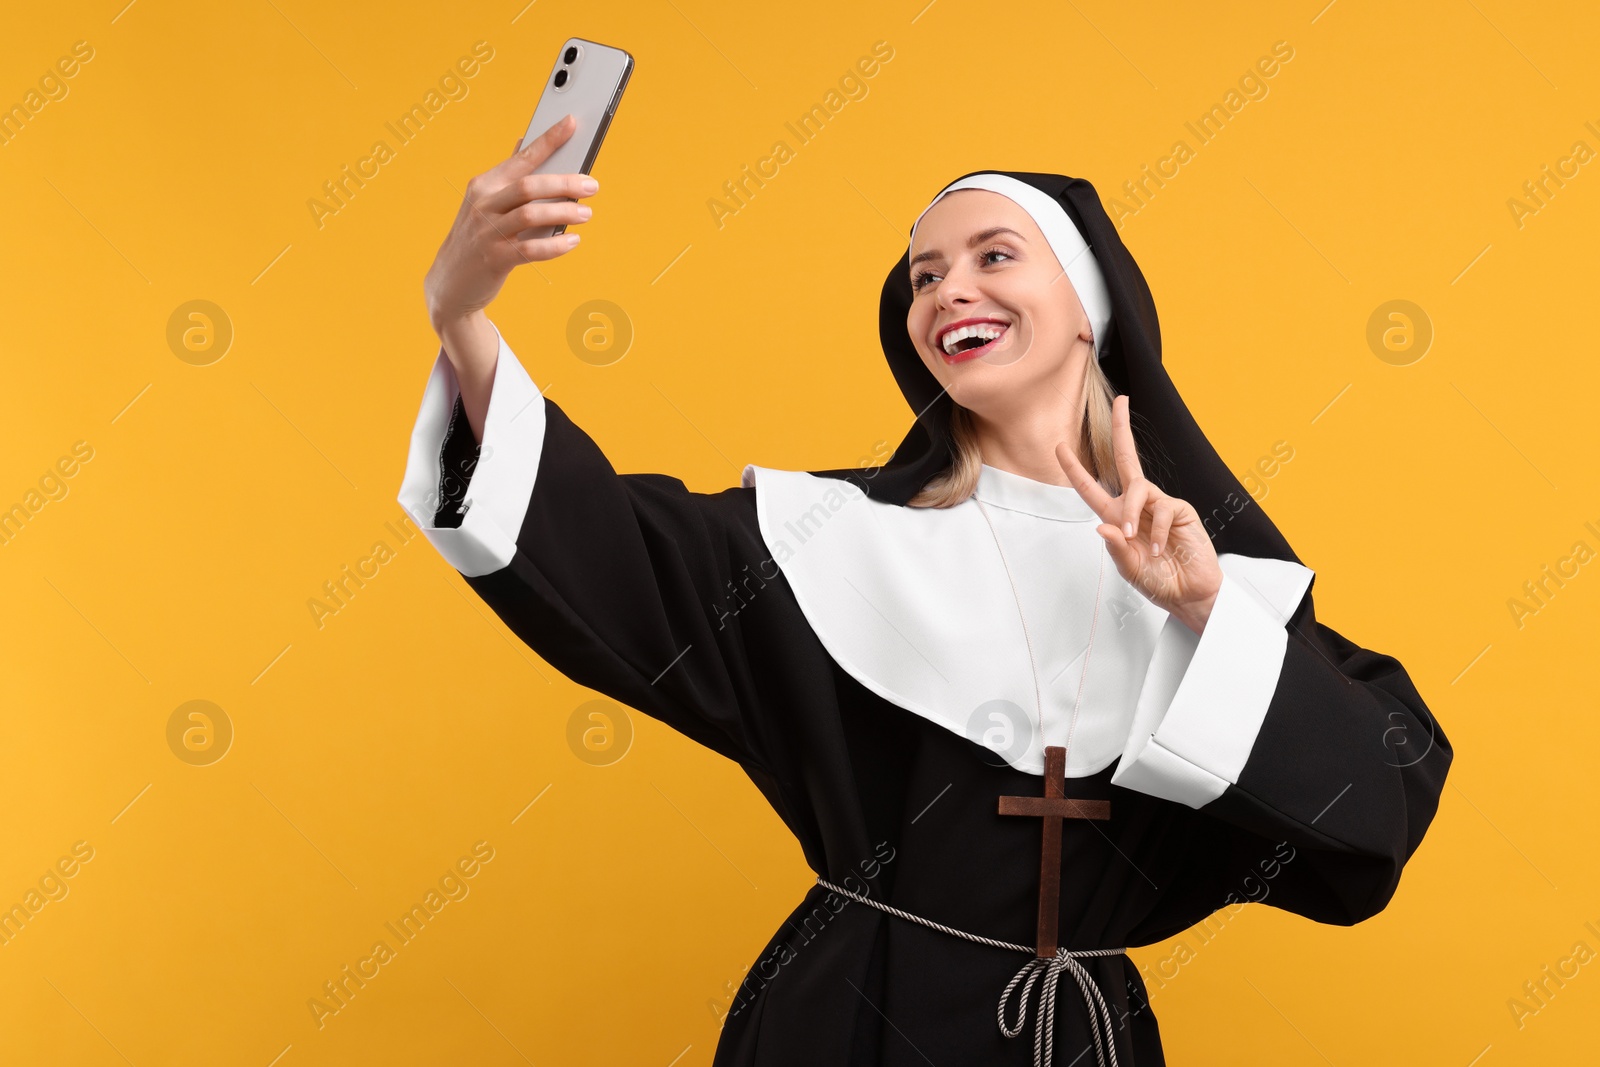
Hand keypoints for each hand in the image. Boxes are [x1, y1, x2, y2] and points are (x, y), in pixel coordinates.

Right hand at [423, 113, 598, 329]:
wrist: (451, 280)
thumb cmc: (478, 237)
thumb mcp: (486, 202)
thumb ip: (508, 176)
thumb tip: (526, 141)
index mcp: (485, 184)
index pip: (522, 157)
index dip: (548, 139)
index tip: (572, 123)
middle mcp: (483, 204)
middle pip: (530, 186)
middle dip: (565, 183)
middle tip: (592, 186)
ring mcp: (487, 232)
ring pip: (531, 215)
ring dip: (564, 212)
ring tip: (586, 214)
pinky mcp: (494, 259)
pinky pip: (531, 250)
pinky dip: (555, 245)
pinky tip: (573, 241)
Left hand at [1054, 395, 1222, 634]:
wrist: (1189, 594)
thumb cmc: (1158, 582)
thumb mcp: (1129, 569)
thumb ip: (1117, 548)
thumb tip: (1102, 527)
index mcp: (1117, 518)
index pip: (1092, 488)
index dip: (1075, 469)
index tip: (1059, 447)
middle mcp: (1137, 505)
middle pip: (1126, 459)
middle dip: (1121, 429)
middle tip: (1120, 402)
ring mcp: (1159, 505)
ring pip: (1139, 488)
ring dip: (1133, 512)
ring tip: (1140, 540)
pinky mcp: (1181, 510)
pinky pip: (1164, 509)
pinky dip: (1158, 531)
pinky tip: (1160, 549)